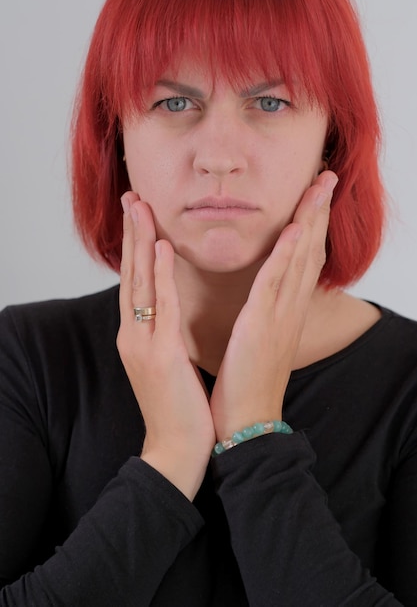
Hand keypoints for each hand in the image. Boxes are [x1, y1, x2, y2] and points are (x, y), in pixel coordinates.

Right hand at [117, 192, 214, 499]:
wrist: (177, 449)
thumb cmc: (178, 406)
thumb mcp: (166, 361)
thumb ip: (162, 333)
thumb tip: (168, 311)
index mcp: (138, 334)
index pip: (137, 281)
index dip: (136, 247)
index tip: (140, 215)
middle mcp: (134, 333)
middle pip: (132, 274)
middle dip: (132, 234)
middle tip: (132, 196)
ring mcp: (142, 342)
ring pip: (141, 283)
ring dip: (141, 242)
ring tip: (141, 207)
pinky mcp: (159, 353)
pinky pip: (160, 307)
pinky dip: (160, 276)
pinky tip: (161, 248)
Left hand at [210, 171, 337, 440]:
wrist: (248, 421)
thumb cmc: (249, 382)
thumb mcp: (262, 340)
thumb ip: (266, 313)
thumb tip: (266, 296)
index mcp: (287, 310)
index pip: (304, 259)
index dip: (312, 225)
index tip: (316, 196)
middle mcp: (290, 309)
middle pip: (310, 251)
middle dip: (318, 212)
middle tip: (327, 176)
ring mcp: (280, 316)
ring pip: (299, 260)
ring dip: (309, 220)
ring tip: (319, 187)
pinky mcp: (261, 325)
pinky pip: (275, 284)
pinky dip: (286, 255)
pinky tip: (295, 230)